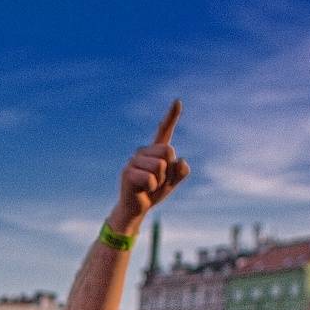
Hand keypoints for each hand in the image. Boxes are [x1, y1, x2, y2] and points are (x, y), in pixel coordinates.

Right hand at [110, 100, 189, 231]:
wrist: (136, 209)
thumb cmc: (154, 193)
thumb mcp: (173, 182)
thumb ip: (181, 172)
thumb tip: (180, 162)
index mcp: (155, 151)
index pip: (164, 131)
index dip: (171, 116)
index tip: (178, 101)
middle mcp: (144, 152)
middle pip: (168, 151)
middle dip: (168, 171)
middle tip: (158, 182)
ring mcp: (134, 161)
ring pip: (160, 166)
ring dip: (160, 181)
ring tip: (150, 186)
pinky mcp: (127, 173)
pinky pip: (151, 179)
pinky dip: (151, 188)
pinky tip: (143, 190)